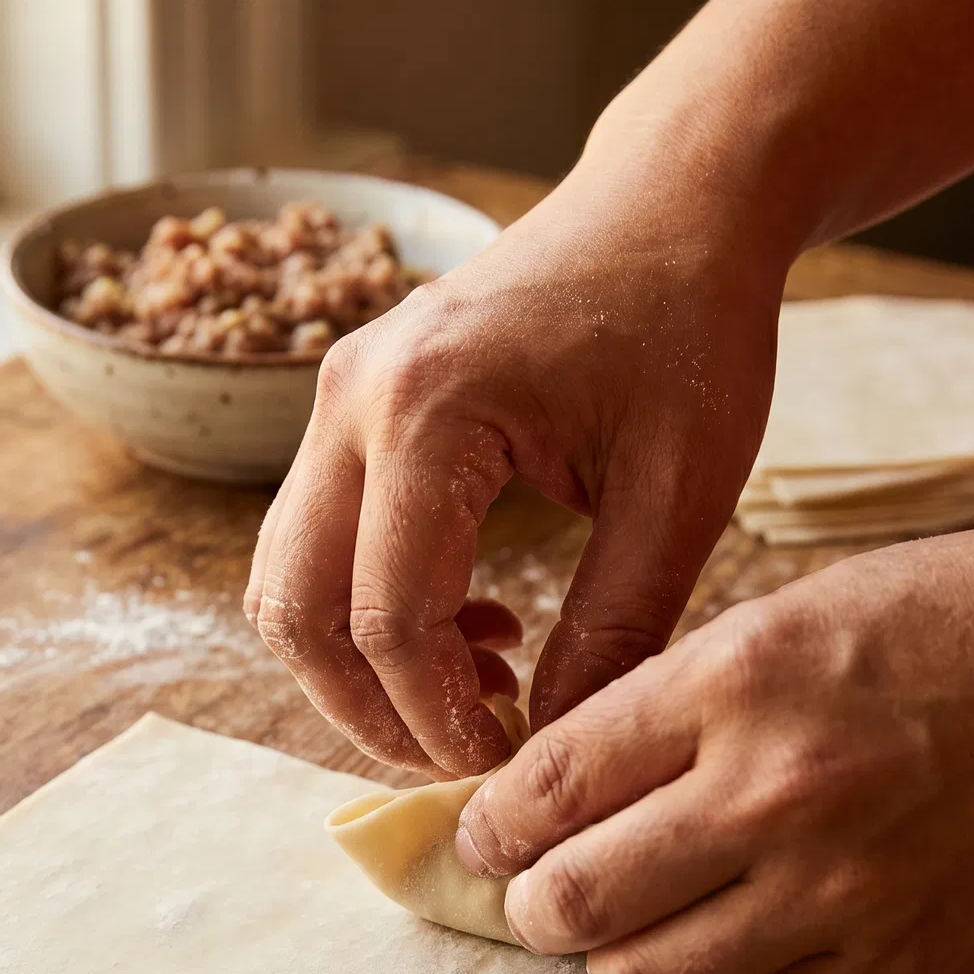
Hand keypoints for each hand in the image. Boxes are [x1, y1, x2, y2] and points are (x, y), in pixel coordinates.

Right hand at [243, 164, 789, 779]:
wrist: (668, 208)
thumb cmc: (689, 329)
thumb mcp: (679, 494)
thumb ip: (615, 630)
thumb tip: (554, 753)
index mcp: (430, 411)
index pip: (389, 616)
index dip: (436, 718)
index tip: (502, 766)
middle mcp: (352, 399)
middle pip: (295, 610)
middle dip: (369, 711)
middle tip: (465, 753)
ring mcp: (335, 396)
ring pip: (284, 581)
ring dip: (359, 664)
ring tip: (479, 689)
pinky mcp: (348, 406)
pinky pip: (312, 540)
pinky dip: (365, 608)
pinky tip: (474, 622)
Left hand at [455, 523, 973, 973]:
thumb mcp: (804, 607)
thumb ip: (681, 693)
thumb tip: (570, 774)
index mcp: (739, 677)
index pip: (549, 782)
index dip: (490, 823)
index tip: (484, 835)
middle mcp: (774, 791)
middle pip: (574, 900)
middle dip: (527, 906)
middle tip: (534, 895)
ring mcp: (840, 893)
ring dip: (610, 963)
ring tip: (624, 931)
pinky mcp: (900, 966)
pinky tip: (725, 954)